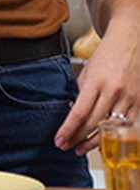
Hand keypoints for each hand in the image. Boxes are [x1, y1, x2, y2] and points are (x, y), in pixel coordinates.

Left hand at [56, 20, 139, 152]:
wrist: (130, 40)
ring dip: (94, 141)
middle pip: (94, 123)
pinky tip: (103, 140)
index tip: (59, 139)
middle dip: (77, 137)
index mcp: (96, 81)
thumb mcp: (87, 70)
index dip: (68, 130)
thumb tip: (74, 113)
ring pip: (111, 127)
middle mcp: (113, 91)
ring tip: (80, 148)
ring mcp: (129, 97)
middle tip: (65, 147)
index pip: (79, 112)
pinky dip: (114, 134)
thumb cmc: (106, 54)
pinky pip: (126, 124)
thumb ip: (82, 91)